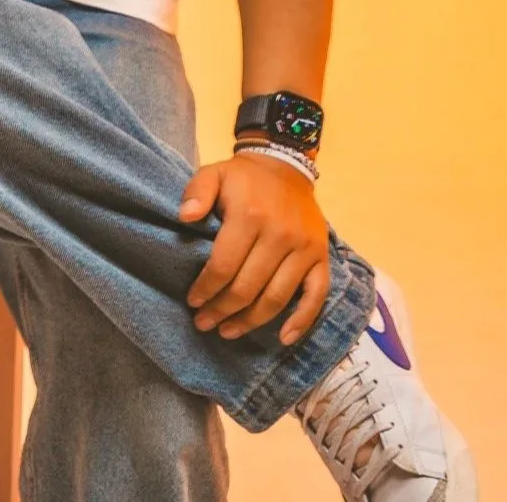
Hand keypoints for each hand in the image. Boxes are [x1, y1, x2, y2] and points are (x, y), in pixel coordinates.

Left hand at [176, 151, 329, 344]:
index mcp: (250, 215)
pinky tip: (283, 338)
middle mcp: (280, 235)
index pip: (224, 265)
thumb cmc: (243, 178)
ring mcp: (304, 249)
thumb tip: (184, 218)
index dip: (206, 288)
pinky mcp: (321, 258)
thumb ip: (197, 192)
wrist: (285, 167)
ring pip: (277, 298)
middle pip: (248, 287)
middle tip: (204, 323)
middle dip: (222, 310)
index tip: (193, 302)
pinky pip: (316, 296)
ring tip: (228, 332)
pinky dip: (301, 321)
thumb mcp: (214, 173)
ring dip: (251, 321)